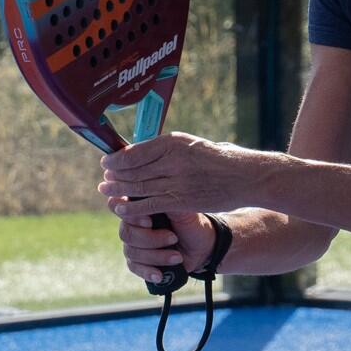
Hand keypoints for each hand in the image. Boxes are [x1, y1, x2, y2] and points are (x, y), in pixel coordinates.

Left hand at [98, 132, 263, 221]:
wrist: (247, 176)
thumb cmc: (221, 159)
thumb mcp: (193, 145)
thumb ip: (170, 149)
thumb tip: (143, 151)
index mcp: (174, 142)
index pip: (136, 151)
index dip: (117, 159)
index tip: (108, 162)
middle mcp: (173, 160)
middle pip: (134, 169)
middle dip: (115, 175)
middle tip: (104, 179)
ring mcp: (177, 181)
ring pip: (139, 187)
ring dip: (119, 191)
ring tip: (106, 191)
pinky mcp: (182, 201)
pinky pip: (150, 205)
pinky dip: (133, 207)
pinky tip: (122, 209)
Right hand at [116, 208, 216, 286]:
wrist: (202, 246)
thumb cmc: (190, 223)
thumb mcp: (182, 210)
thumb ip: (164, 202)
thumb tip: (151, 195)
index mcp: (138, 206)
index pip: (116, 205)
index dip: (129, 215)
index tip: (149, 222)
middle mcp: (132, 224)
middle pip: (125, 232)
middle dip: (150, 238)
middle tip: (173, 238)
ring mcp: (133, 244)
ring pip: (131, 251)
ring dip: (156, 256)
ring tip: (177, 257)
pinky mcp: (138, 261)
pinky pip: (134, 267)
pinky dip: (148, 271)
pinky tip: (159, 274)